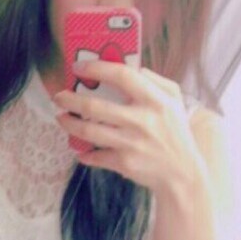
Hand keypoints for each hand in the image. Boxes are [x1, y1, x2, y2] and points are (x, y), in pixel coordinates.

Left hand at [52, 60, 205, 199]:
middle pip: (95, 106)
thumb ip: (155, 81)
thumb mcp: (174, 100)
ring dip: (69, 123)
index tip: (78, 67)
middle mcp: (141, 120)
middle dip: (70, 99)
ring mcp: (130, 143)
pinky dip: (83, 153)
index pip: (122, 76)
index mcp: (155, 100)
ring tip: (61, 118)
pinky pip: (94, 156)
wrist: (181, 173)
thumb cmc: (176, 132)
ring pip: (88, 130)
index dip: (97, 69)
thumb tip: (134, 68)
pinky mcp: (123, 163)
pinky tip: (79, 148)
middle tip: (59, 96)